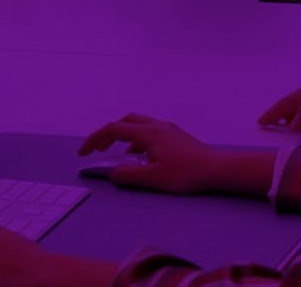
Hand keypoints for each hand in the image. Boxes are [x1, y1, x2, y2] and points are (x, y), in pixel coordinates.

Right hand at [78, 114, 222, 193]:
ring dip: (125, 137)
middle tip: (100, 149)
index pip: (114, 129)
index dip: (95, 139)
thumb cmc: (185, 173)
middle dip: (109, 133)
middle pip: (126, 121)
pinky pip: (151, 133)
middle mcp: (157, 125)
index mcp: (148, 132)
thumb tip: (112, 173)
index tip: (83, 153)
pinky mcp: (177, 136)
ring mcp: (169, 129)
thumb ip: (128, 175)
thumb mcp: (153, 178)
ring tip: (121, 156)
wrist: (216, 169)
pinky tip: (144, 159)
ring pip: (140, 126)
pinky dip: (139, 142)